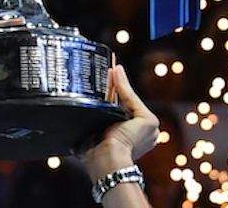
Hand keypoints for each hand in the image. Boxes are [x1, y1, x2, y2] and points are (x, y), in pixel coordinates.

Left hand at [85, 65, 159, 181]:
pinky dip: (122, 85)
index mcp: (132, 140)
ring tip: (110, 68)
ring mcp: (148, 128)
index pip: (121, 113)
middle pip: (125, 104)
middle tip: (106, 72)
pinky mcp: (149, 121)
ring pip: (128, 99)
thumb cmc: (99, 156)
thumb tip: (78, 124)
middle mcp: (143, 134)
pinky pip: (131, 98)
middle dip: (115, 87)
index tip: (103, 83)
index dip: (112, 97)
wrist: (107, 160)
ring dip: (118, 82)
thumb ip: (93, 128)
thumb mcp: (95, 136)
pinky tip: (115, 71)